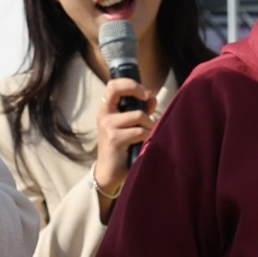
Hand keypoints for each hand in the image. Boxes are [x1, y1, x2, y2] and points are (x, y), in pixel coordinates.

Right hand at [90, 80, 159, 200]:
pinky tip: (142, 146)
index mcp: (107, 109)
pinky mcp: (115, 138)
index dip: (130, 83)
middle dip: (138, 92)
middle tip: (148, 103)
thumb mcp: (130, 126)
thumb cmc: (123, 148)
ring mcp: (108, 125)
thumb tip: (152, 97)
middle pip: (118, 89)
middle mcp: (104, 114)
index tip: (144, 93)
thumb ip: (141, 110)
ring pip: (139, 116)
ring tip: (145, 137)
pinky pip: (141, 132)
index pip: (113, 85)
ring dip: (149, 126)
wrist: (109, 173)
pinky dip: (147, 138)